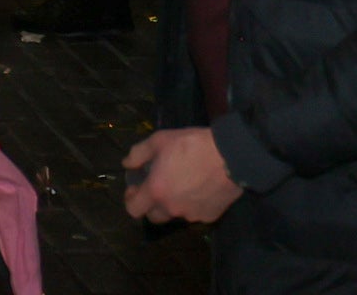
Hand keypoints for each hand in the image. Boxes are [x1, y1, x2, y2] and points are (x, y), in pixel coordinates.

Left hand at [122, 126, 242, 224]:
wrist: (230, 155)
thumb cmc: (191, 145)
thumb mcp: (159, 140)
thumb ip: (138, 154)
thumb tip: (127, 164)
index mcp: (156, 191)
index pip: (134, 210)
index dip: (131, 201)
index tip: (136, 189)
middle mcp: (172, 208)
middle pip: (154, 217)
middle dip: (151, 205)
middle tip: (157, 188)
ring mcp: (191, 215)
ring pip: (175, 215)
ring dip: (173, 204)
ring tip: (181, 185)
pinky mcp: (209, 216)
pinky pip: (195, 213)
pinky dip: (192, 205)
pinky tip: (199, 188)